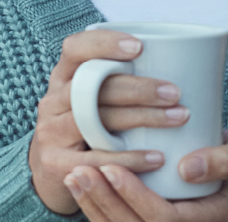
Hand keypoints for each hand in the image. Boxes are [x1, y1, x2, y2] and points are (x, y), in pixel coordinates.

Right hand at [29, 30, 188, 213]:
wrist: (51, 171)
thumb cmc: (82, 129)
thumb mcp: (87, 102)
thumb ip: (111, 86)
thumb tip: (171, 75)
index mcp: (62, 79)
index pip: (75, 49)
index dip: (104, 44)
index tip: (139, 48)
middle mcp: (53, 102)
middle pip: (92, 86)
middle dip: (137, 88)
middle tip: (174, 93)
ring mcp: (51, 133)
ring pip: (95, 119)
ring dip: (141, 117)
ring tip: (176, 118)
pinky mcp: (56, 163)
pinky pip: (97, 158)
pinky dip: (130, 158)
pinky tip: (157, 158)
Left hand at [64, 122, 227, 221]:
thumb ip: (225, 160)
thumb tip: (188, 169)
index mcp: (212, 220)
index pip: (165, 219)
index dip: (135, 197)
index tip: (112, 167)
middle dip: (105, 201)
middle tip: (81, 170)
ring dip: (95, 208)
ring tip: (74, 177)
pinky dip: (99, 212)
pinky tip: (83, 189)